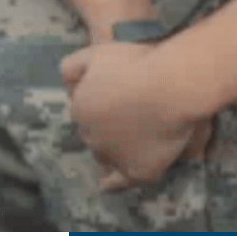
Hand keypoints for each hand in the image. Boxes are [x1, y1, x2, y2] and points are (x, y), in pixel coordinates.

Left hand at [60, 41, 211, 190]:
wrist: (171, 85)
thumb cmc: (137, 64)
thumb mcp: (97, 53)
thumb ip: (72, 67)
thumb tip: (65, 84)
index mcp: (80, 109)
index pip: (85, 112)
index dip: (102, 103)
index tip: (120, 94)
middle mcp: (90, 137)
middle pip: (95, 134)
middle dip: (107, 126)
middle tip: (130, 112)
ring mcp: (113, 157)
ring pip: (106, 155)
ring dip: (113, 148)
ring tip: (133, 137)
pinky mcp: (137, 172)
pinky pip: (119, 182)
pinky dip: (114, 182)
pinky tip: (110, 182)